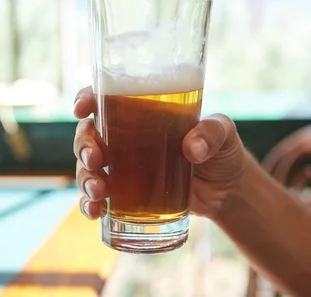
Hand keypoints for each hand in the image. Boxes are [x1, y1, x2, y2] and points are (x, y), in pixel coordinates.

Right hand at [73, 86, 248, 219]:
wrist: (228, 190)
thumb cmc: (222, 151)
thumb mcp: (224, 133)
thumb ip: (212, 133)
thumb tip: (193, 149)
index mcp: (144, 113)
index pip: (107, 98)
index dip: (87, 99)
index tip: (82, 108)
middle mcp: (127, 137)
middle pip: (89, 134)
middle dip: (84, 145)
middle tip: (96, 160)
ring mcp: (125, 167)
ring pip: (88, 167)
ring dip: (84, 178)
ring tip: (99, 192)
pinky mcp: (128, 195)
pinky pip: (98, 198)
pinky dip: (90, 204)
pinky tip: (96, 212)